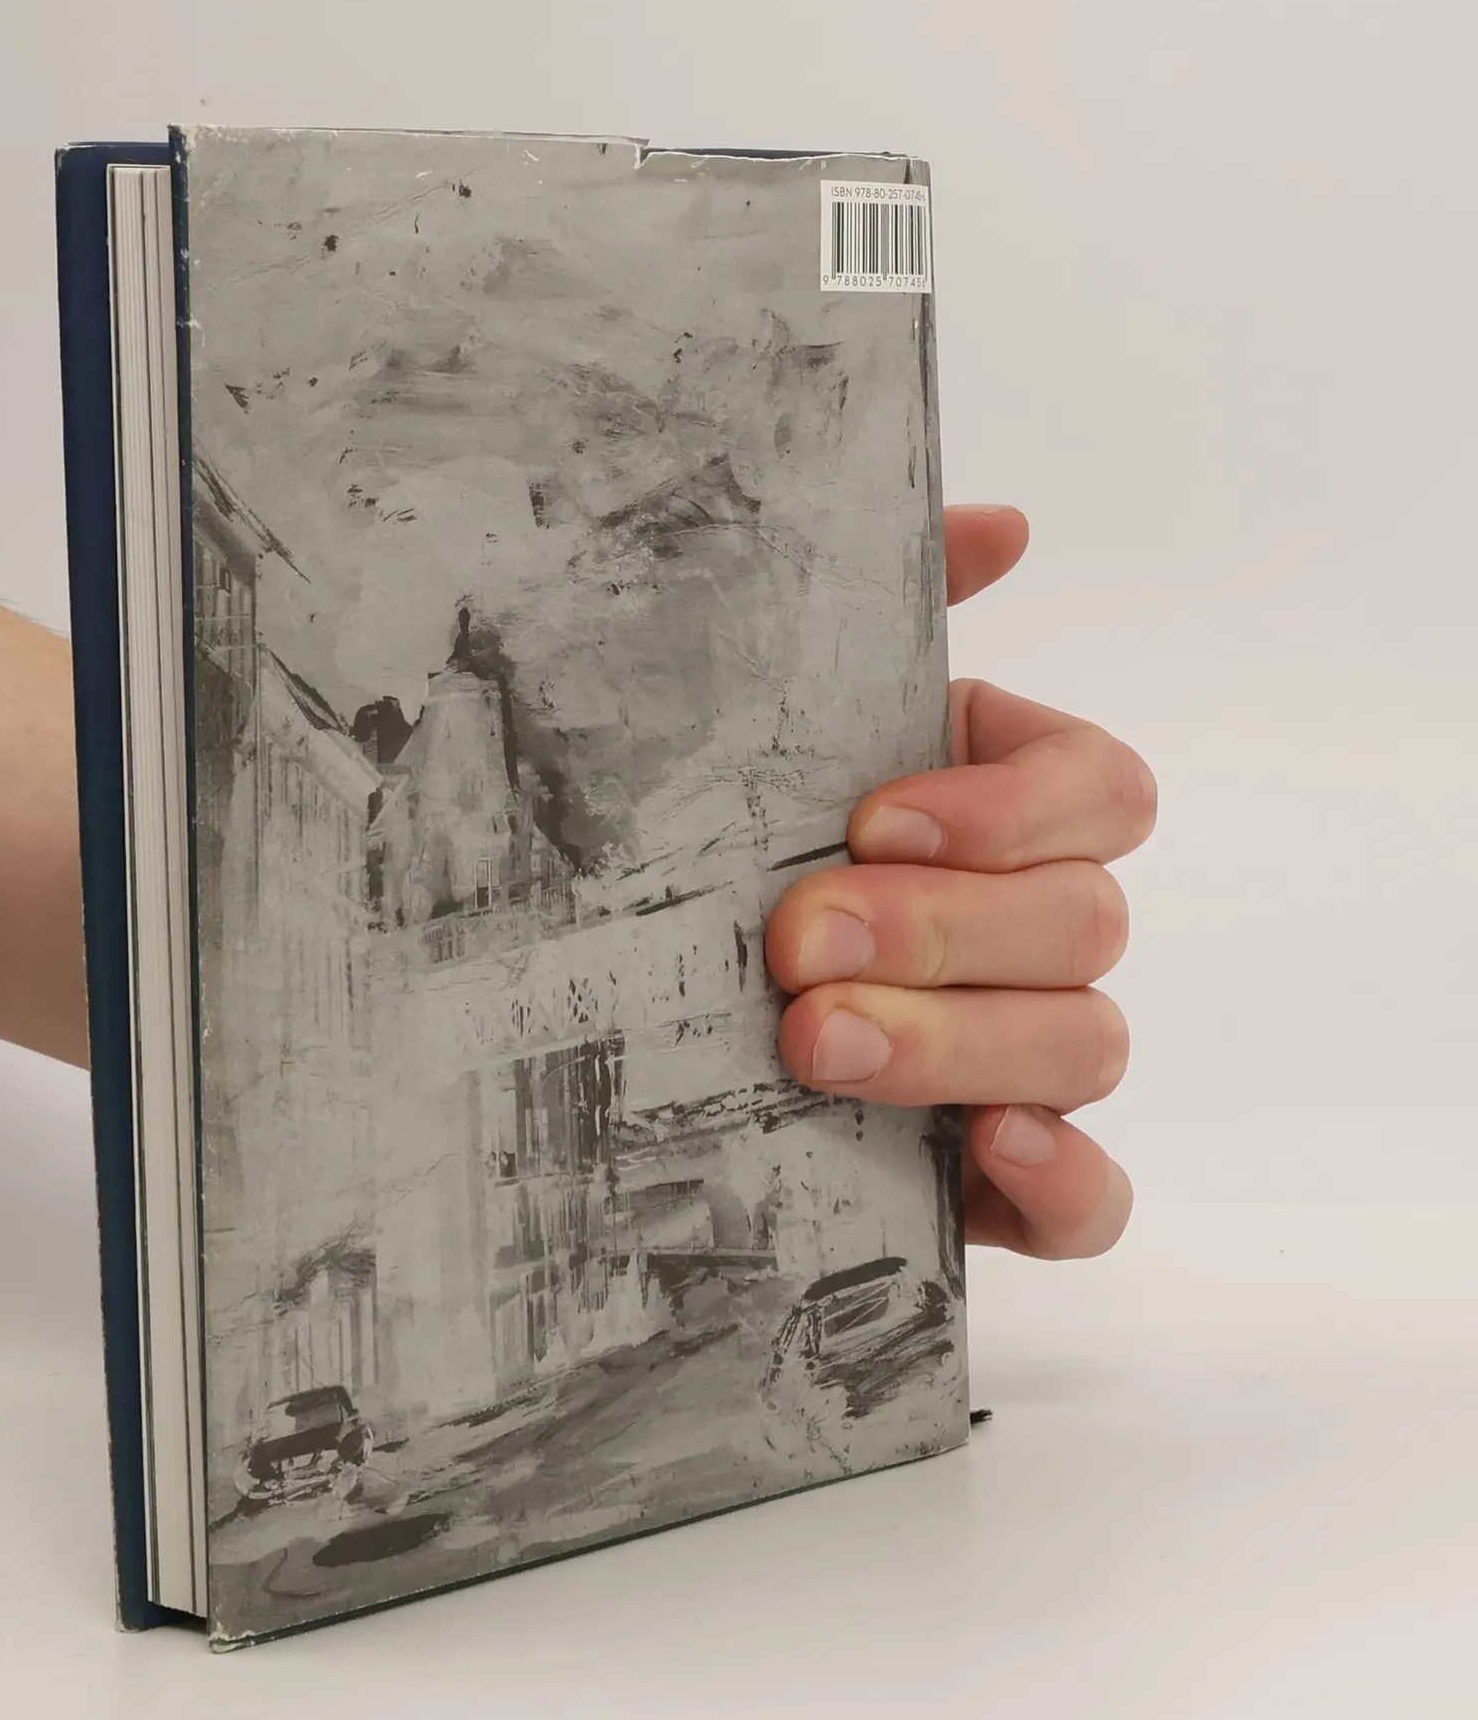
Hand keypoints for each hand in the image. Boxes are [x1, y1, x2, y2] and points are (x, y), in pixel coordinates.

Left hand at [765, 506, 1153, 1258]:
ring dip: (962, 1044)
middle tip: (799, 945)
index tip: (869, 820)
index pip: (1098, 790)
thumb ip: (889, 603)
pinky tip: (993, 1154)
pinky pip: (1092, 1195)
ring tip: (818, 1046)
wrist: (621, 1003)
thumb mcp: (767, 721)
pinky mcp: (999, 1175)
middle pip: (1084, 924)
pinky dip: (1064, 1181)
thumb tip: (1004, 524)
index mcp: (1002, 808)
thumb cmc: (715, 840)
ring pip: (1086, 1046)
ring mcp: (1027, 1053)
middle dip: (944, 934)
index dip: (1005, 809)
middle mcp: (1034, 928)